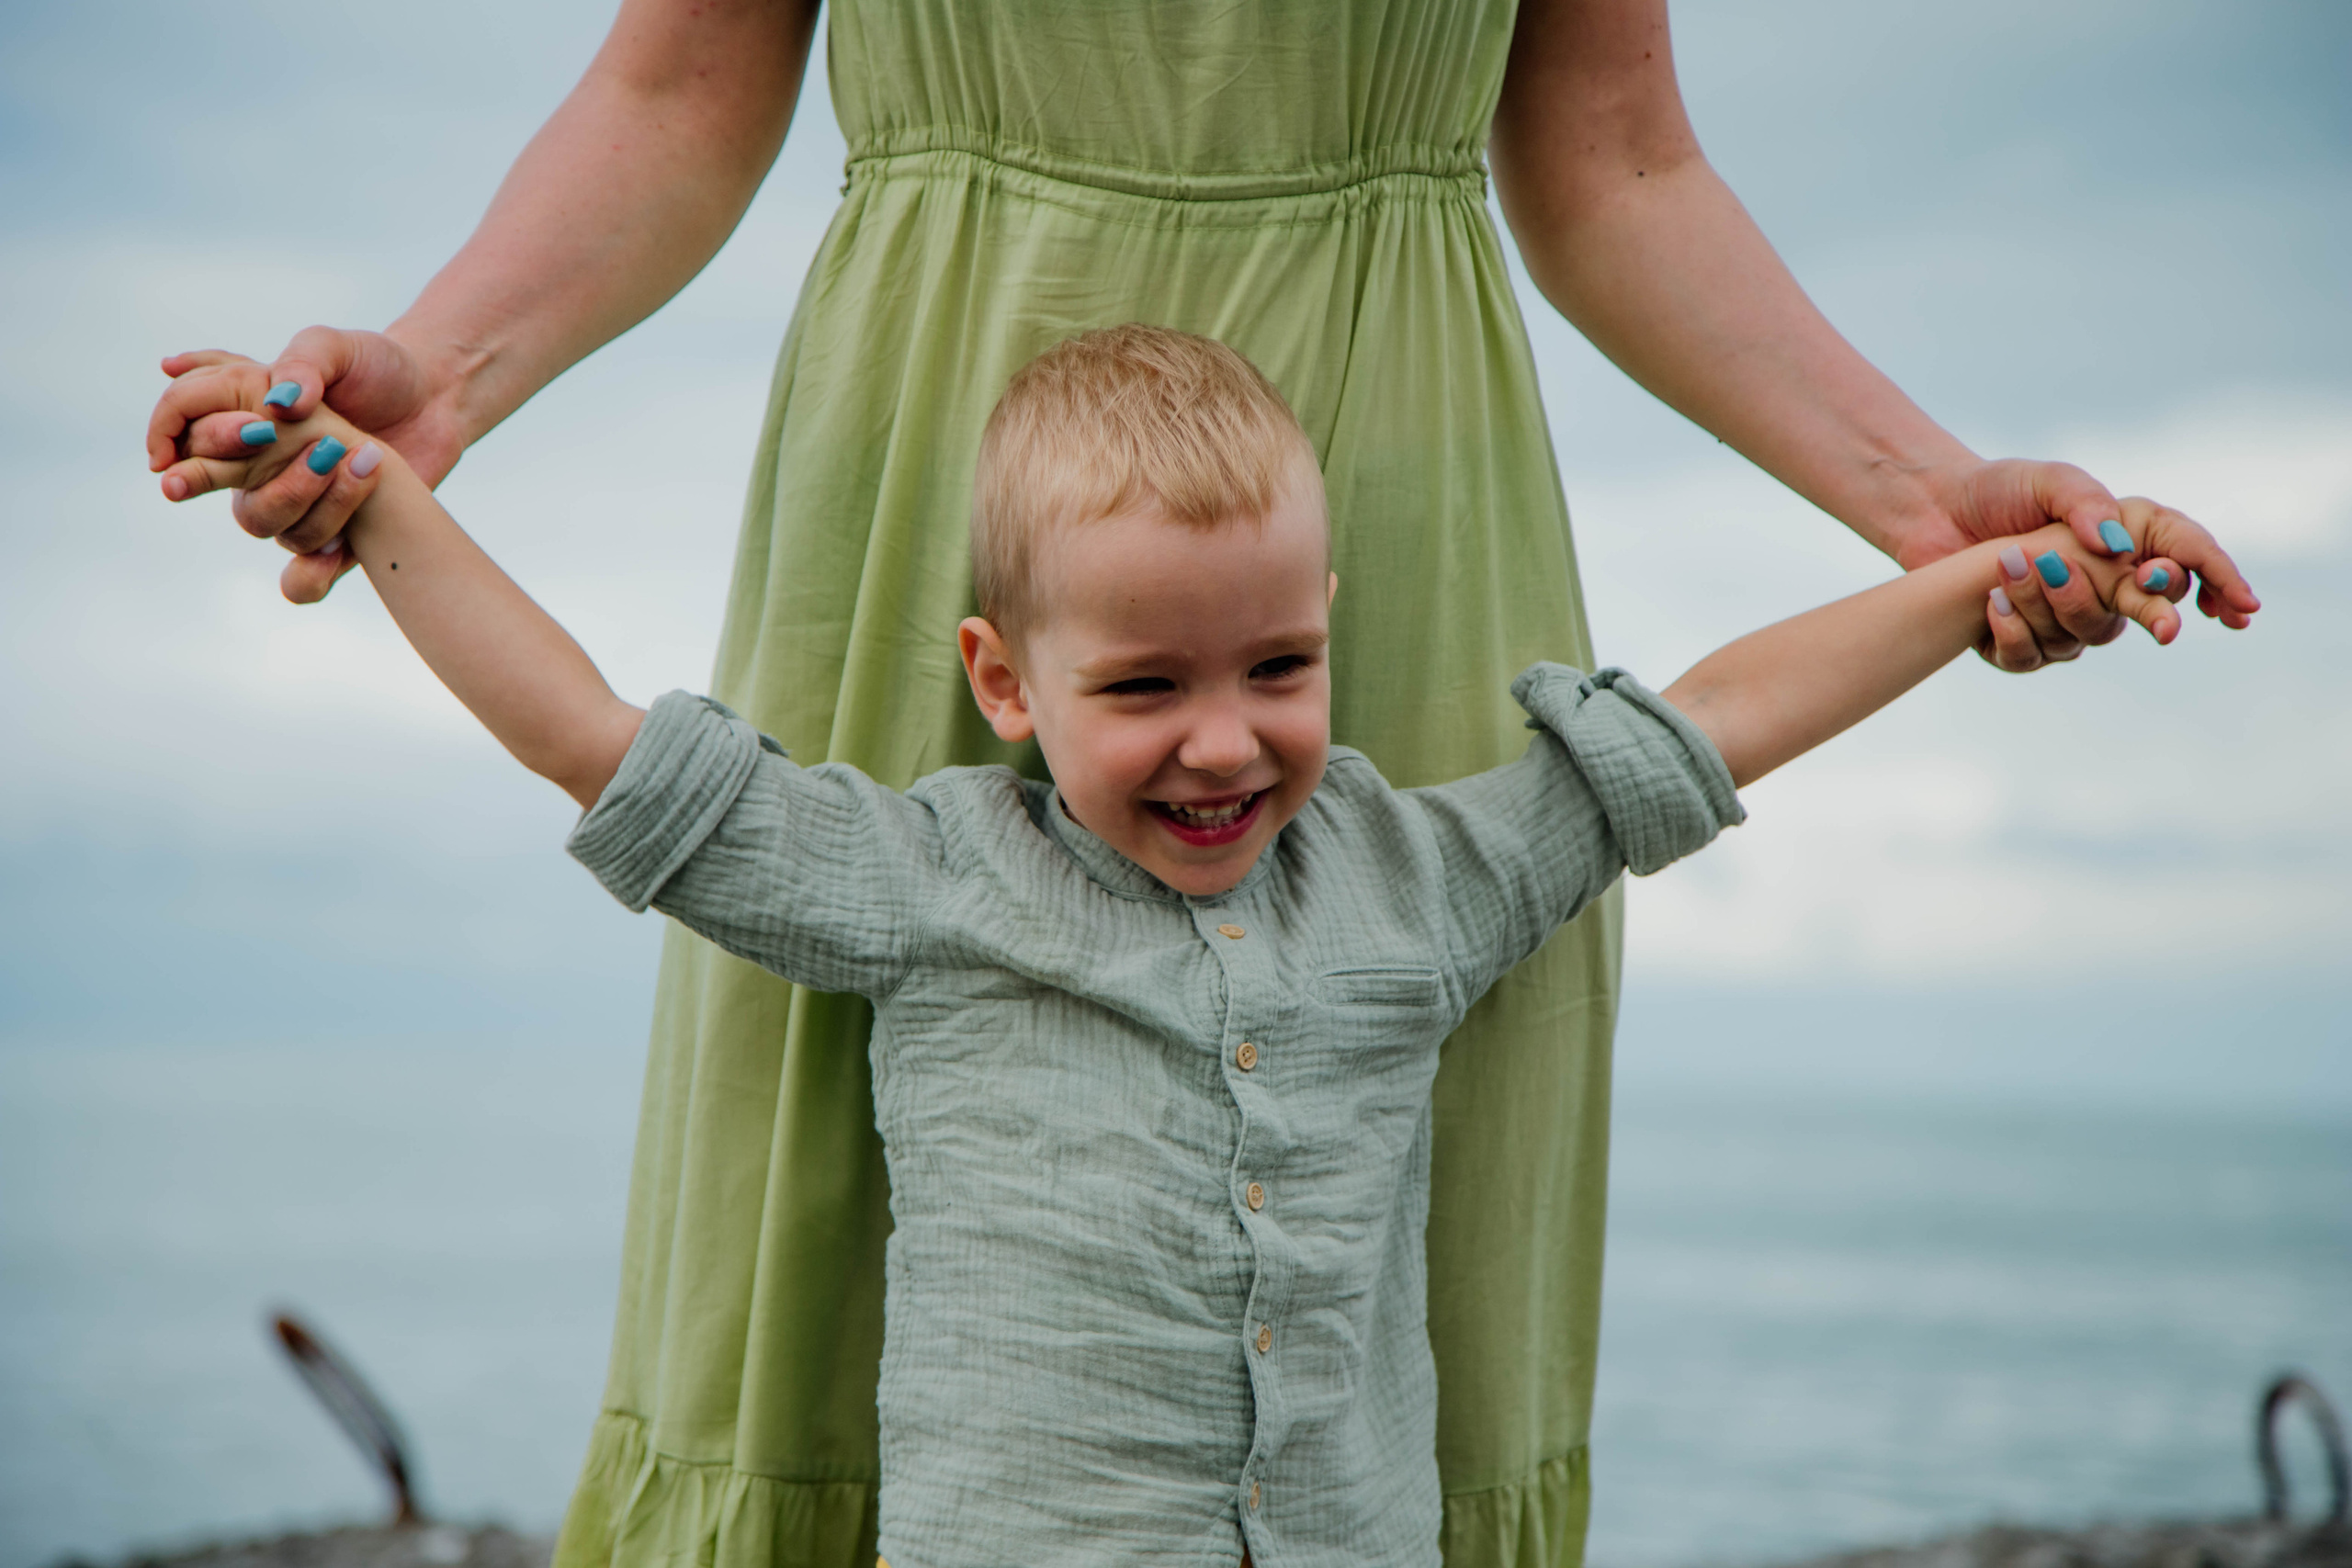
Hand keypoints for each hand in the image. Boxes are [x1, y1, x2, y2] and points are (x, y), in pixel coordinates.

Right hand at [153, 361, 388, 575]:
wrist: (437, 400)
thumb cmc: (377, 367)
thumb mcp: (338, 348)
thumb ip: (303, 362)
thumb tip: (280, 403)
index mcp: (239, 412)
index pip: (181, 424)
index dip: (177, 428)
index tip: (222, 421)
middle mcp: (254, 464)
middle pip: (206, 479)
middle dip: (218, 468)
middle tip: (267, 437)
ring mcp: (291, 501)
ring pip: (262, 521)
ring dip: (301, 492)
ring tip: (360, 455)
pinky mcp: (332, 536)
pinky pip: (302, 579)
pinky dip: (310, 575)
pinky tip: (340, 551)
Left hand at [1902, 457, 2259, 671]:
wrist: (1933, 512)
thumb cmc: (1998, 489)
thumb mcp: (2047, 480)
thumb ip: (2085, 503)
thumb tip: (2115, 546)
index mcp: (2128, 538)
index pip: (2190, 562)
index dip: (2221, 585)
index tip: (2240, 608)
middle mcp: (2106, 583)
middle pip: (2147, 609)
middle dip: (2149, 609)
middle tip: (2144, 601)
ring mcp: (2067, 616)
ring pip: (2087, 635)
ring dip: (2054, 603)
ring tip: (2011, 561)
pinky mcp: (2024, 640)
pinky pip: (2030, 656)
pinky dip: (2011, 632)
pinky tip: (1991, 602)